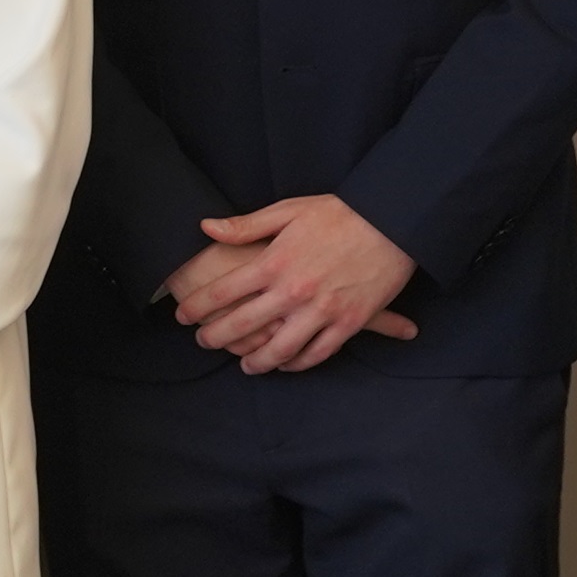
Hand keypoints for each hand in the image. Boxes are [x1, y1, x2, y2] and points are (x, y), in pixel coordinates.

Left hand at [166, 195, 419, 373]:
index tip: (183, 316)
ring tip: (246, 366)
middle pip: (243, 326)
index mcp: (274, 262)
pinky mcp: (349, 323)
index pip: (223, 292)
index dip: (197, 307)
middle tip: (204, 343)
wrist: (392, 221)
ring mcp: (322, 310)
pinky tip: (286, 364)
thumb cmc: (338, 213)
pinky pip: (318, 354)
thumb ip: (246, 225)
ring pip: (279, 350)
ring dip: (257, 362)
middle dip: (216, 338)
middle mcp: (293, 291)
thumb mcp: (288, 211)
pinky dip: (298, 364)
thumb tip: (206, 227)